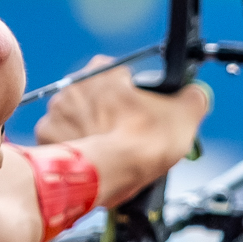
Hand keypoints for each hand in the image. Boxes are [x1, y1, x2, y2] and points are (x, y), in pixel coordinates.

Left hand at [37, 61, 210, 180]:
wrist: (113, 172)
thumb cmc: (144, 140)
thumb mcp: (185, 113)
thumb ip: (192, 97)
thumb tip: (196, 94)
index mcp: (104, 69)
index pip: (122, 78)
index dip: (136, 99)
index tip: (144, 117)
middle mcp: (74, 86)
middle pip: (98, 99)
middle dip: (111, 115)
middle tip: (129, 137)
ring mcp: (56, 112)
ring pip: (78, 120)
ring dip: (92, 132)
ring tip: (112, 152)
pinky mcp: (46, 138)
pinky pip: (62, 142)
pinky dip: (76, 150)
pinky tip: (94, 160)